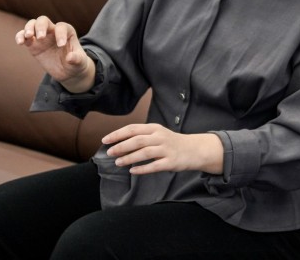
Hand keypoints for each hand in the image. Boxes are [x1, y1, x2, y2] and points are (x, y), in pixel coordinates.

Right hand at [15, 16, 93, 92]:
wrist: (67, 71)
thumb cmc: (76, 63)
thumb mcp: (80, 62)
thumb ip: (76, 59)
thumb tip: (70, 57)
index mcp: (67, 32)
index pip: (61, 27)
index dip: (61, 34)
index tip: (61, 45)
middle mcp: (53, 31)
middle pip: (44, 20)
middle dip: (41, 26)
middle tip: (41, 37)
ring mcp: (41, 37)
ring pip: (32, 24)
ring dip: (28, 28)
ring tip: (28, 36)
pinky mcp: (33, 45)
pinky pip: (23, 36)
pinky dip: (20, 36)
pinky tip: (20, 42)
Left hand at [103, 124, 223, 175]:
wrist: (194, 149)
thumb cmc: (171, 142)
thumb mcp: (157, 134)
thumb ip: (141, 136)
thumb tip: (118, 142)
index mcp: (155, 128)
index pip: (133, 129)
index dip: (118, 134)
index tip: (105, 140)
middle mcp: (160, 137)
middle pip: (137, 140)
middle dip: (121, 146)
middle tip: (110, 153)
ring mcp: (166, 149)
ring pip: (145, 153)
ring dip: (129, 158)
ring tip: (118, 162)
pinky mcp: (171, 162)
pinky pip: (154, 166)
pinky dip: (142, 169)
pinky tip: (133, 171)